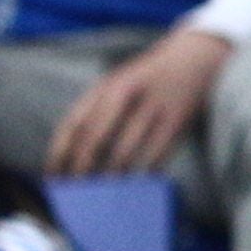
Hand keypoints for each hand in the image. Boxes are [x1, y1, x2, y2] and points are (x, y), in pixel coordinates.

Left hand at [48, 27, 229, 175]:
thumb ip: (98, 110)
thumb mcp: (120, 84)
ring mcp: (152, 106)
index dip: (59, 152)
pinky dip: (144, 173)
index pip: (74, 123)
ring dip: (111, 176)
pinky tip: (139, 184)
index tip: (53, 176)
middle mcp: (126, 93)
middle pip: (94, 137)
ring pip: (123, 151)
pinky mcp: (177, 119)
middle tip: (76, 192)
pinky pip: (155, 155)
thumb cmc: (150, 79)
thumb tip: (74, 155)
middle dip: (82, 168)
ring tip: (106, 195)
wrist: (197, 56)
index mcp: (107, 86)